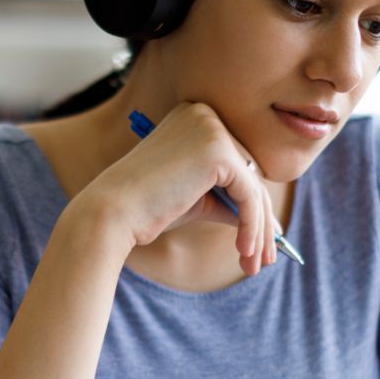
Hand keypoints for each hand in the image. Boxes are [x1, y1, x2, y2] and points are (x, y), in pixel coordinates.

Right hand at [76, 102, 278, 275]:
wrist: (113, 213)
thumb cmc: (147, 209)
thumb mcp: (196, 200)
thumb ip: (228, 200)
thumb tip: (267, 221)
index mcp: (195, 118)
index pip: (236, 162)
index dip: (252, 202)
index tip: (262, 238)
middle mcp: (204, 114)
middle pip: (249, 172)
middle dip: (261, 220)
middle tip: (266, 258)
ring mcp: (211, 128)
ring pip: (253, 185)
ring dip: (260, 229)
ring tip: (255, 264)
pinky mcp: (217, 150)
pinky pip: (248, 194)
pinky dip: (252, 226)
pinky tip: (244, 252)